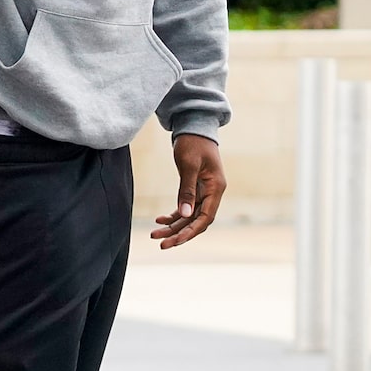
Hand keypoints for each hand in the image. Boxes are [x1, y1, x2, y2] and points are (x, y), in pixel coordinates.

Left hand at [153, 132, 225, 248]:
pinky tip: (159, 220)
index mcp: (216, 188)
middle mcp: (213, 193)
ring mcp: (205, 191)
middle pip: (197, 221)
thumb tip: (184, 215)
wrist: (194, 126)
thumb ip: (187, 190)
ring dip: (173, 227)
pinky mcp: (196, 188)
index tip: (174, 241)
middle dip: (179, 234)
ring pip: (190, 216)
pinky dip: (173, 215)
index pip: (205, 218)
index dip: (190, 231)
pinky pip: (186, 208)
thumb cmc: (193, 143)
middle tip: (160, 244)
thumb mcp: (188, 165)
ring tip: (154, 234)